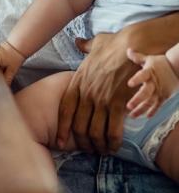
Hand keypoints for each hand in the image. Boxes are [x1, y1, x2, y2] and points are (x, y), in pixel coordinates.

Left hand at [56, 34, 136, 153]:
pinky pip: (113, 129)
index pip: (65, 110)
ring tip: (102, 151)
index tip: (60, 142)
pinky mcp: (118, 103)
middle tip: (88, 149)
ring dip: (98, 145)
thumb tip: (78, 42)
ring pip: (94, 131)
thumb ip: (84, 47)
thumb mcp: (94, 44)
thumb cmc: (114, 44)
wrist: (133, 45)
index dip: (62, 128)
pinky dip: (113, 142)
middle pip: (78, 125)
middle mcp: (86, 93)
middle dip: (82, 142)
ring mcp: (101, 99)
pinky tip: (114, 146)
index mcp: (77, 82)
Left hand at [125, 48, 178, 117]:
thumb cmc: (161, 63)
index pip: (142, 75)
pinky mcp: (164, 96)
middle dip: (137, 100)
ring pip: (150, 102)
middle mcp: (154, 83)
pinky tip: (146, 116)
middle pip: (145, 93)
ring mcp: (159, 91)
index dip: (136, 79)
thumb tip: (128, 50)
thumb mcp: (149, 59)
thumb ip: (137, 57)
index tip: (129, 84)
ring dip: (141, 109)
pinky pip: (158, 105)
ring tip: (132, 115)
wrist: (178, 68)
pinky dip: (153, 111)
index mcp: (149, 72)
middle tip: (129, 106)